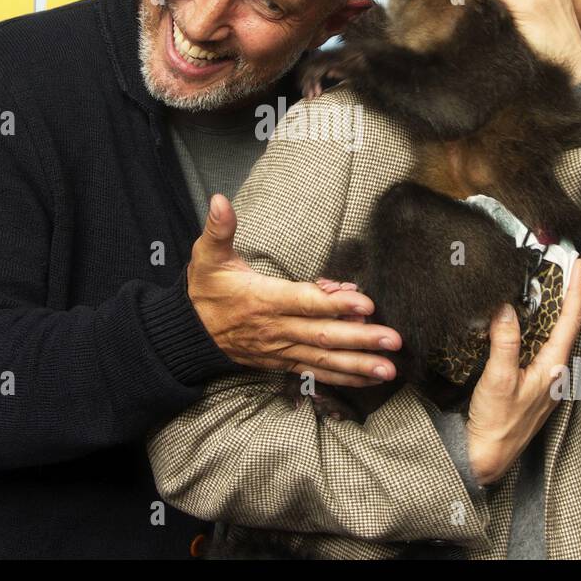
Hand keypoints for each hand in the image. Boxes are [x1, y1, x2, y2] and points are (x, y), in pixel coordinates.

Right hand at [187, 194, 400, 386]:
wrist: (188, 333)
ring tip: (389, 369)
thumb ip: (219, 229)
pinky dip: (342, 378)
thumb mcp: (207, 256)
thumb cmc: (204, 291)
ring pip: (324, 359)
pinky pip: (315, 371)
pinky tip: (367, 380)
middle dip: (361, 339)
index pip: (304, 302)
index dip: (335, 303)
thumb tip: (219, 200)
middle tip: (393, 339)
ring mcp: (281, 349)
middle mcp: (276, 329)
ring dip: (358, 365)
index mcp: (263, 300)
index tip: (365, 303)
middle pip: (323, 335)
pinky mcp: (282, 361)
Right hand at [465, 257, 580, 484]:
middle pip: (567, 325)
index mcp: (554, 368)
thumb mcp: (499, 378)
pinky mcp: (531, 383)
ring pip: (554, 335)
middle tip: (564, 265)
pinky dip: (537, 327)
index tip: (579, 264)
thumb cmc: (497, 424)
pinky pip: (540, 346)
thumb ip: (505, 341)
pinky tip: (526, 320)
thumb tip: (506, 307)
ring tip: (548, 284)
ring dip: (553, 309)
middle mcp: (555, 372)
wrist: (487, 458)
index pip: (571, 320)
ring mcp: (545, 379)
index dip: (576, 290)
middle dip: (568, 294)